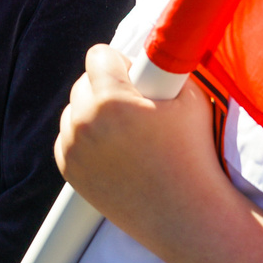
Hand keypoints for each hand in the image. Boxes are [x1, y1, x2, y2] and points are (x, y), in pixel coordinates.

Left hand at [54, 43, 234, 251]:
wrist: (187, 214)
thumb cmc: (193, 152)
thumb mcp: (189, 96)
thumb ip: (161, 66)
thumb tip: (149, 48)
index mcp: (110, 99)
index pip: (99, 55)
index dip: (122, 63)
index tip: (138, 77)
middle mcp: (84, 122)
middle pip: (84, 83)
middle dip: (107, 88)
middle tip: (137, 108)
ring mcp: (73, 148)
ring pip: (73, 110)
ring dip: (94, 113)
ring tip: (128, 133)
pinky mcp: (68, 169)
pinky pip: (69, 137)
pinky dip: (85, 138)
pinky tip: (115, 152)